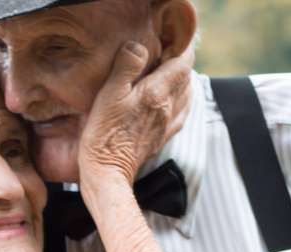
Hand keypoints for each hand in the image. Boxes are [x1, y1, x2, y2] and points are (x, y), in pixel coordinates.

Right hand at [79, 41, 193, 183]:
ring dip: (180, 80)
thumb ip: (126, 67)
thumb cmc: (103, 134)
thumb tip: (139, 45)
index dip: (179, 46)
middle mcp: (168, 108)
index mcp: (156, 93)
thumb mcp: (108, 95)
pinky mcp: (161, 137)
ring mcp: (166, 124)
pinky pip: (182, 113)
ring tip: (165, 73)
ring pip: (186, 94)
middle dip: (178, 61)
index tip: (167, 39)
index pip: (182, 62)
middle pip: (186, 77)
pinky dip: (181, 100)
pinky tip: (171, 100)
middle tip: (163, 52)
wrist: (106, 173)